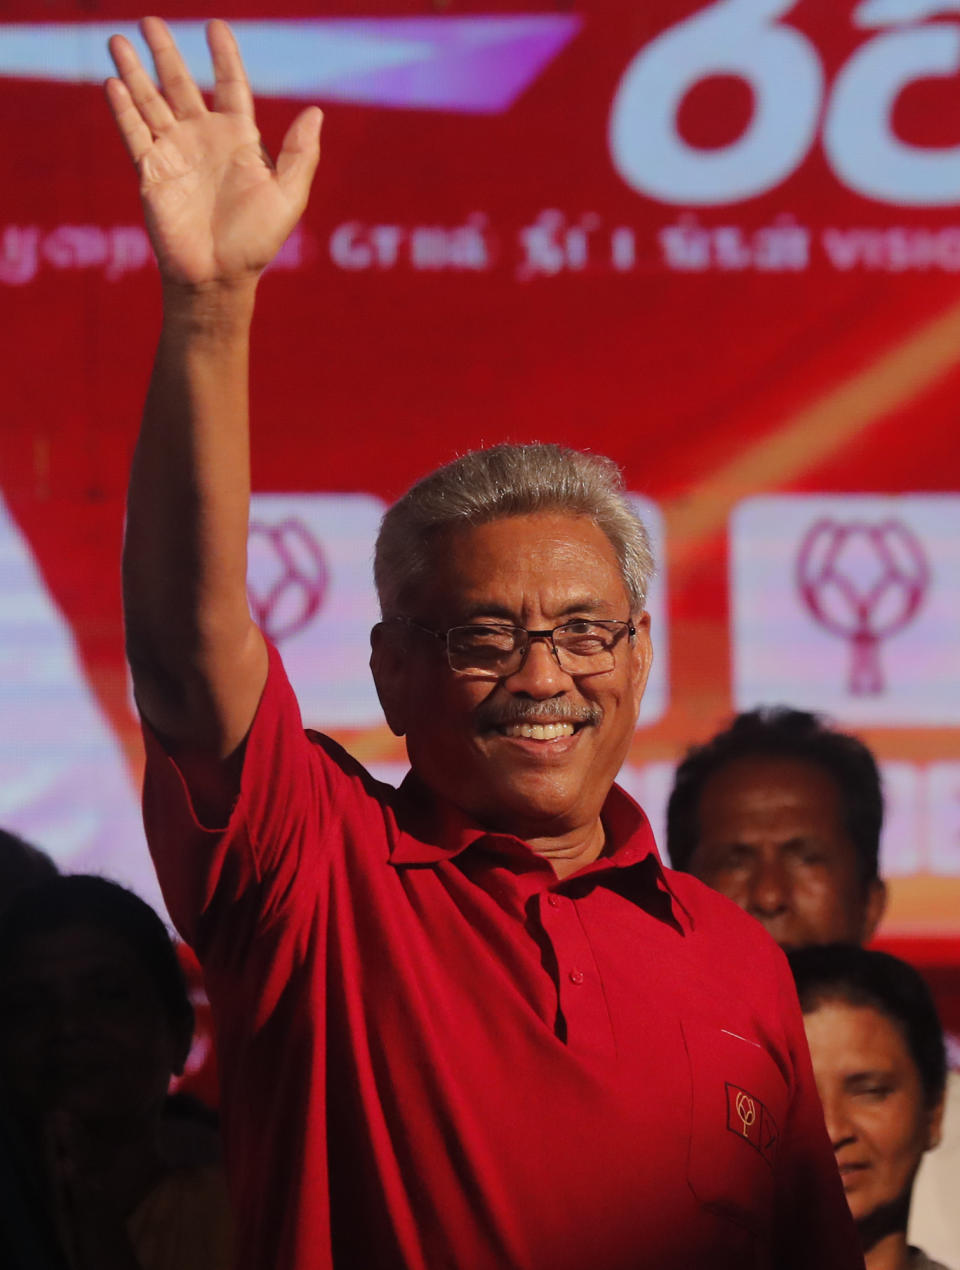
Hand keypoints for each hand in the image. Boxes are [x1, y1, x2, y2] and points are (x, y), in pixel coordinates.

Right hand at [106, 17, 321, 288]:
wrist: (218, 277)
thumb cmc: (256, 242)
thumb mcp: (288, 197)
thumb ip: (301, 155)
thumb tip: (316, 112)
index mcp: (239, 141)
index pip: (230, 86)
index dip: (224, 56)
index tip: (216, 26)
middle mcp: (204, 140)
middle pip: (180, 85)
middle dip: (165, 53)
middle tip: (151, 20)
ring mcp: (175, 154)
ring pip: (150, 102)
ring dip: (134, 72)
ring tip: (118, 39)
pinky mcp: (151, 173)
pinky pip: (135, 134)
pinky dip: (123, 109)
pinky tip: (113, 84)